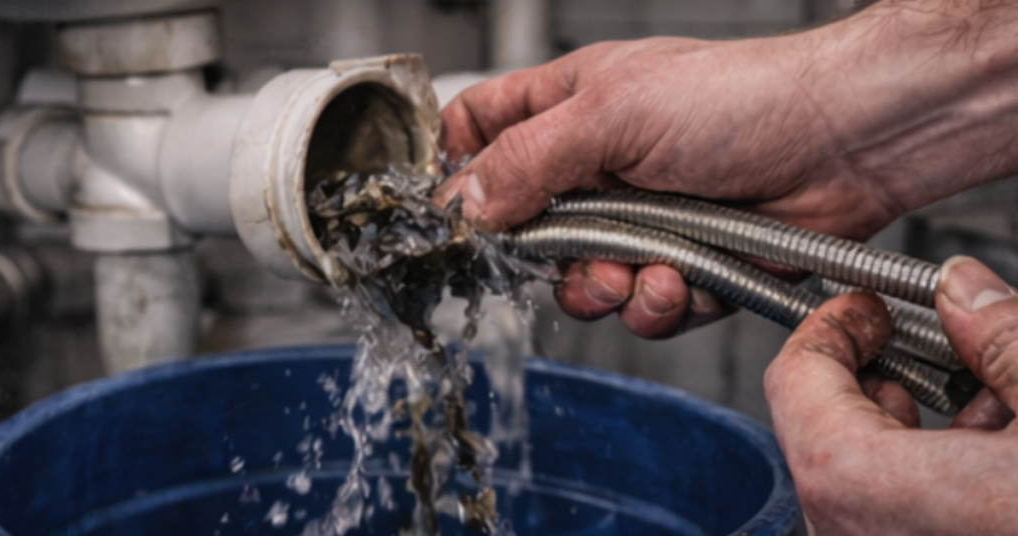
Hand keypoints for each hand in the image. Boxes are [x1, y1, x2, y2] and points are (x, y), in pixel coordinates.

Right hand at [435, 2, 1017, 338]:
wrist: (844, 143)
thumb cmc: (740, 98)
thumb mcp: (613, 114)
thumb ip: (527, 160)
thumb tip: (464, 201)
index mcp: (566, 110)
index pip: (478, 131)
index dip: (453, 170)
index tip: (448, 214)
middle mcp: (595, 168)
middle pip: (525, 232)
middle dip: (546, 260)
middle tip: (573, 255)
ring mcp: (639, 219)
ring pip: (584, 283)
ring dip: (608, 290)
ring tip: (645, 271)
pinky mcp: (684, 263)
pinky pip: (644, 308)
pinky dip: (660, 306)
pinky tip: (683, 279)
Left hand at [764, 256, 1017, 534]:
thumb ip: (1004, 340)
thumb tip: (965, 290)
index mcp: (865, 485)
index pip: (796, 384)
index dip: (829, 331)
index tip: (865, 308)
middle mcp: (855, 535)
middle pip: (831, 428)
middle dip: (888, 377)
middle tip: (939, 347)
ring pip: (869, 476)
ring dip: (922, 428)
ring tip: (996, 404)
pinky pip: (900, 516)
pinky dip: (937, 477)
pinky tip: (1003, 457)